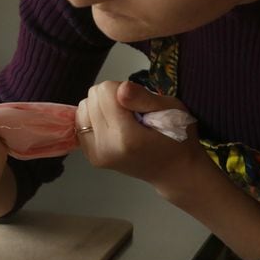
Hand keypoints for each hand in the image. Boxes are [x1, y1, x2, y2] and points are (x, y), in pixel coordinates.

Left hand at [76, 81, 206, 193]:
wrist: (174, 170)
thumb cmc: (178, 138)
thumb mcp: (172, 109)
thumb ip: (143, 98)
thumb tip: (120, 88)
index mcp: (126, 137)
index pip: (105, 91)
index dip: (122, 89)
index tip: (138, 102)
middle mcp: (105, 147)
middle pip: (91, 98)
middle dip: (111, 98)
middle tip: (132, 112)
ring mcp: (95, 154)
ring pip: (82, 109)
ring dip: (100, 107)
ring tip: (123, 119)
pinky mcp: (90, 156)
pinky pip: (80, 123)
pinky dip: (95, 119)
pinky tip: (113, 126)